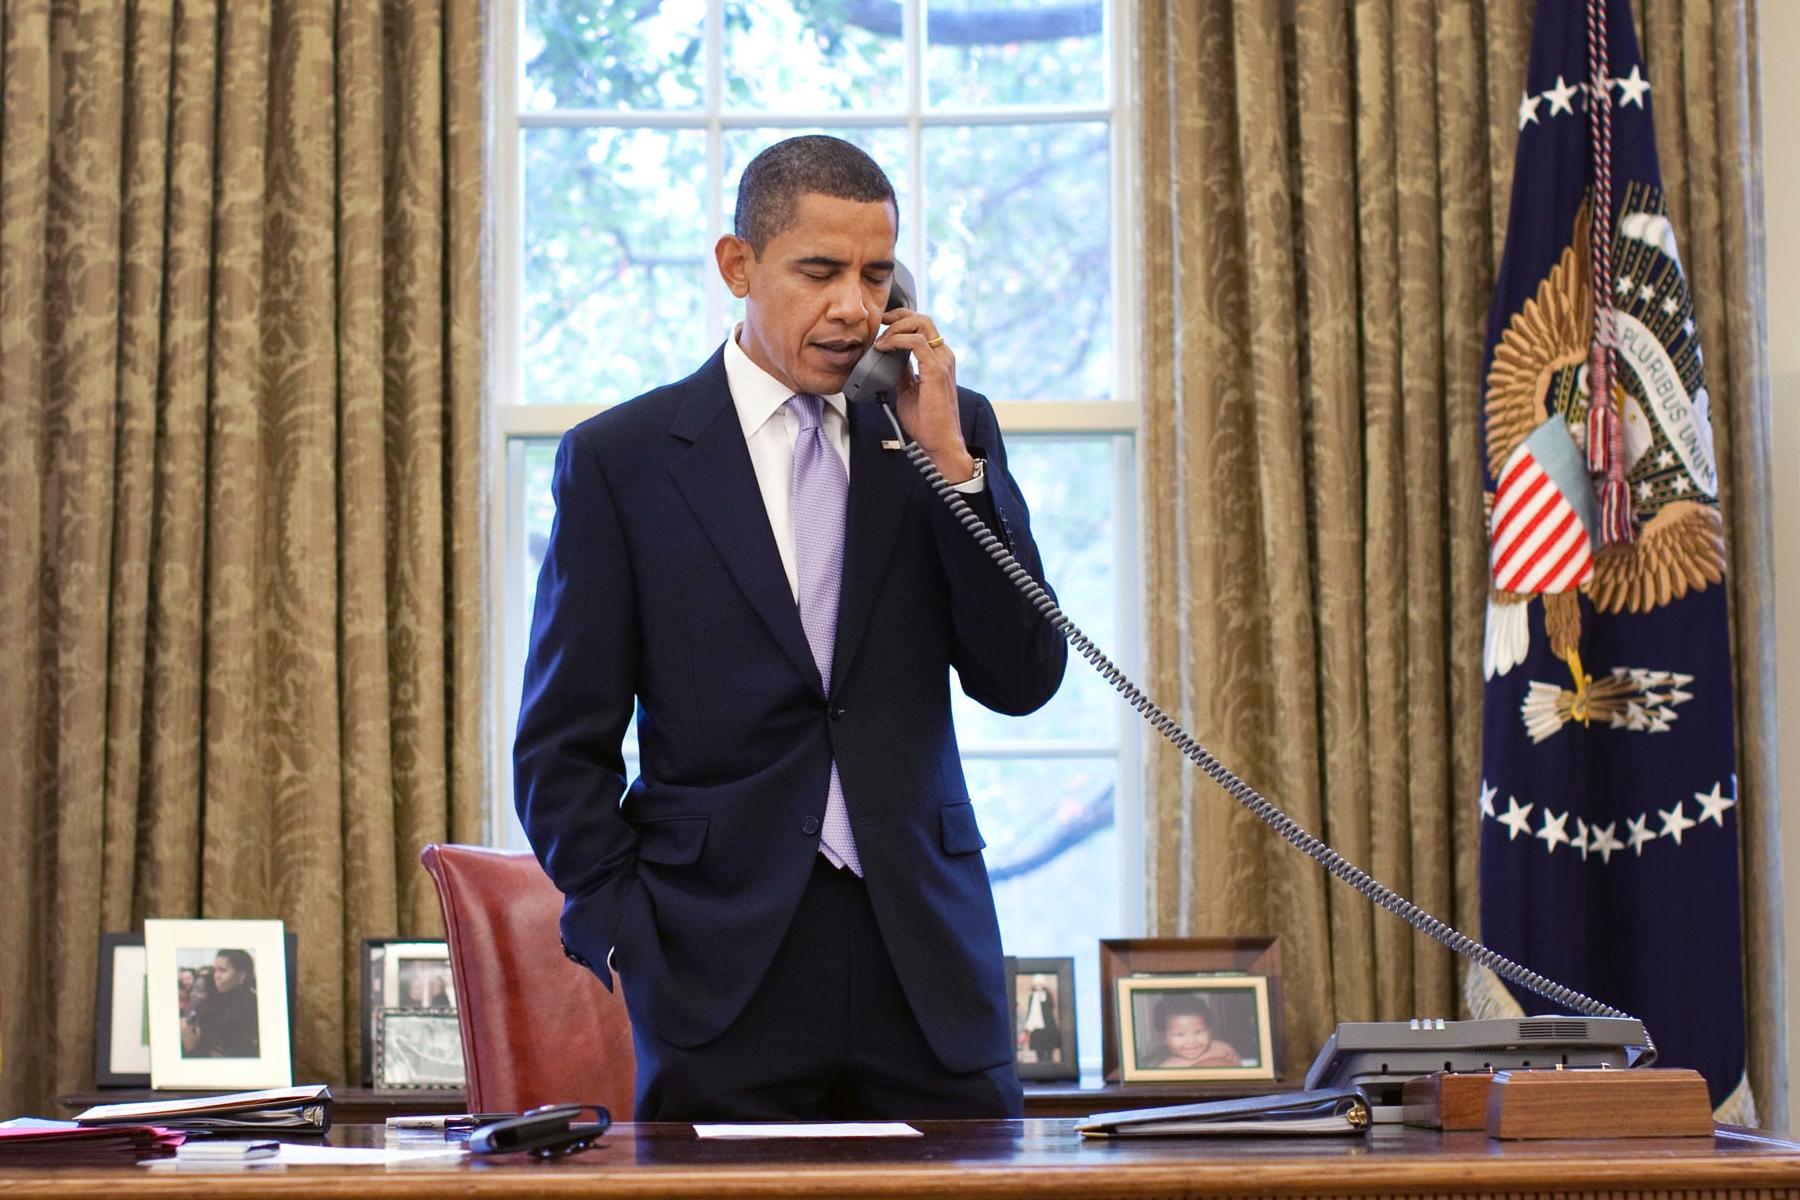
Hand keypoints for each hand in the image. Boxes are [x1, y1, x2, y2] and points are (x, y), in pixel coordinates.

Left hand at [876, 308, 976, 483]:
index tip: (883, 323)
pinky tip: (884, 348)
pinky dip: (897, 340)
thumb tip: (888, 360)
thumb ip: (902, 372)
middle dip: (898, 315)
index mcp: (939, 359)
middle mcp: (943, 356)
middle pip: (923, 319)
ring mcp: (942, 361)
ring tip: (880, 340)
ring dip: (896, 327)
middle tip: (880, 321)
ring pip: (921, 324)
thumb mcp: (907, 390)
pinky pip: (916, 342)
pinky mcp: (936, 370)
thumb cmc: (927, 422)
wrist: (939, 442)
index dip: (902, 320)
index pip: (923, 327)